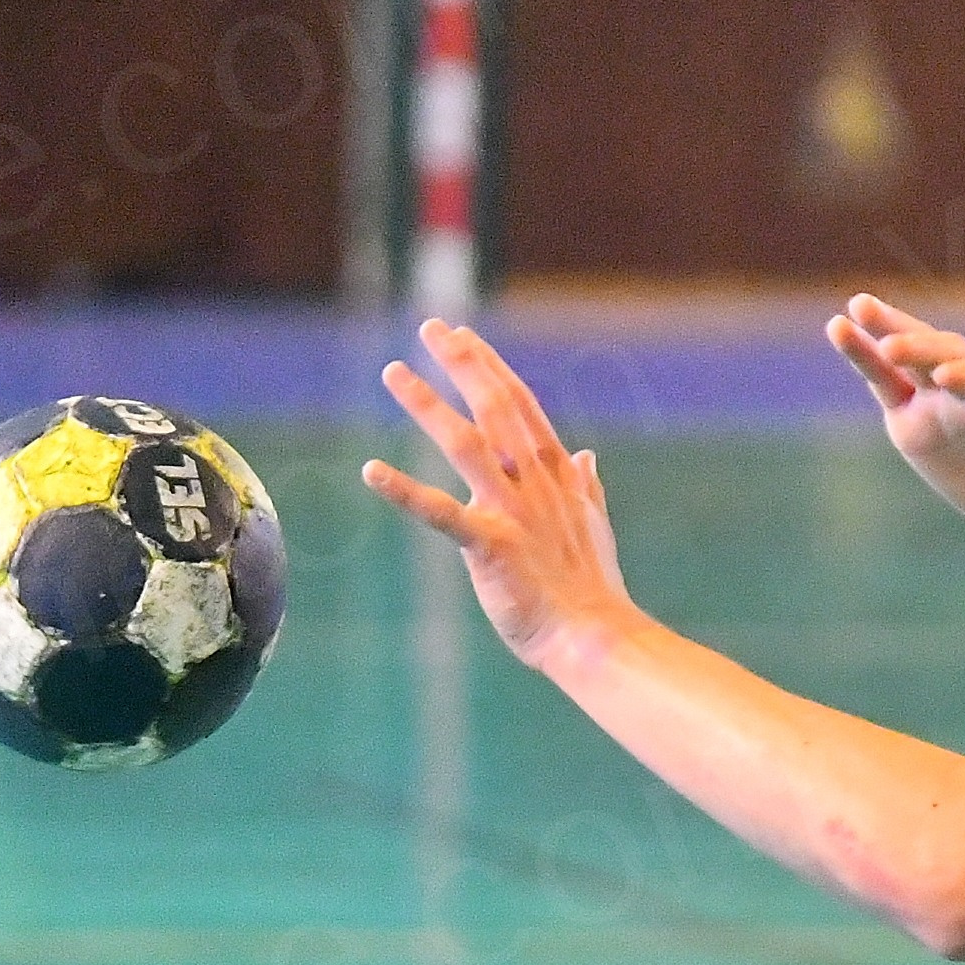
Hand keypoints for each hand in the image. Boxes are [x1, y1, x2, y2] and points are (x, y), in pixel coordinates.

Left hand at [363, 319, 639, 673]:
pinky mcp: (491, 547)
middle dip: (464, 365)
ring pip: (466, 446)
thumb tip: (588, 455)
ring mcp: (513, 512)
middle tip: (431, 329)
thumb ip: (586, 486)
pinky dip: (405, 492)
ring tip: (394, 373)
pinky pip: (442, 514)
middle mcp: (534, 484)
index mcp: (558, 476)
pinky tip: (371, 471)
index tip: (462, 336)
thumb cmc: (591, 588)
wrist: (594, 635)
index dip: (490, 368)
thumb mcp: (593, 526)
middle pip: (496, 410)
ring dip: (428, 406)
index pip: (521, 407)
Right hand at [828, 292, 964, 540]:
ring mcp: (945, 401)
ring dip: (892, 330)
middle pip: (955, 359)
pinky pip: (886, 380)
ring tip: (857, 307)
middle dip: (926, 352)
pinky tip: (839, 327)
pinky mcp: (914, 414)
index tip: (947, 379)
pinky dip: (864, 355)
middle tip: (894, 348)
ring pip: (918, 357)